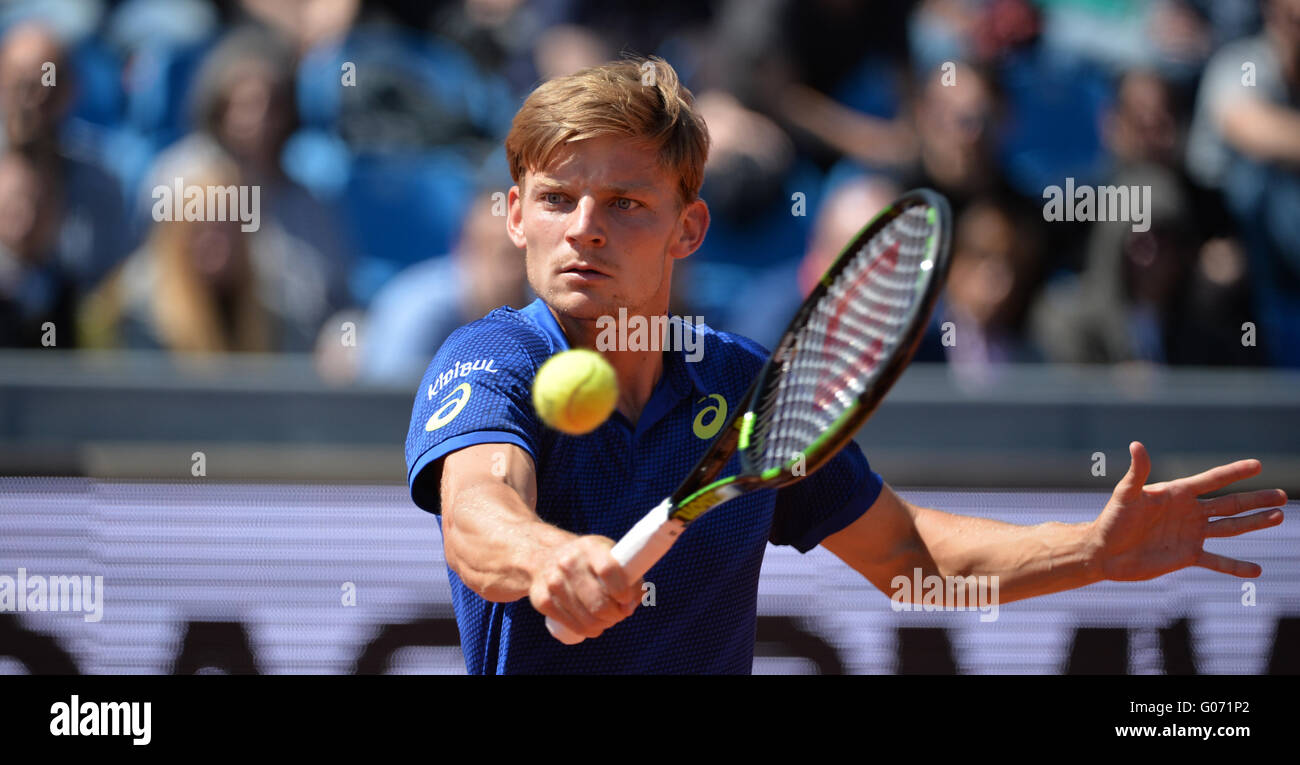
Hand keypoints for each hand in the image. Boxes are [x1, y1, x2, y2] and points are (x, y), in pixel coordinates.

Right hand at [529, 535, 641, 640]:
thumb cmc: (588, 560)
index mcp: (590, 547)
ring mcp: (553, 582)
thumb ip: (630, 578)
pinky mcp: (542, 600)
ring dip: (603, 624)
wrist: (545, 557)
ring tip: (607, 619)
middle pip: (598, 602)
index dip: (623, 591)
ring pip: (587, 619)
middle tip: (620, 614)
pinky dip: (588, 631)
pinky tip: (594, 626)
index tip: (627, 599)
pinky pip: (572, 626)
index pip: (608, 570)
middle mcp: (568, 563)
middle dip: (615, 615)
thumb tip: (630, 606)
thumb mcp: (609, 556)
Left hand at [1090, 442, 1285, 580]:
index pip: (1212, 480)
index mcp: (1177, 494)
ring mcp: (1190, 534)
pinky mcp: (1186, 556)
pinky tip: (1256, 570)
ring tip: (1278, 517)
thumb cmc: (1112, 519)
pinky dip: (1235, 566)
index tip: (1257, 465)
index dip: (1234, 472)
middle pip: (1229, 504)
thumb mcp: (1126, 495)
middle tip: (1282, 495)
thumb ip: (1137, 472)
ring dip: (1254, 523)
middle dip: (1256, 500)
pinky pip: (1216, 561)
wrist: (1103, 551)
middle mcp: (1188, 512)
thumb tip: (1136, 444)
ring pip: (1229, 528)